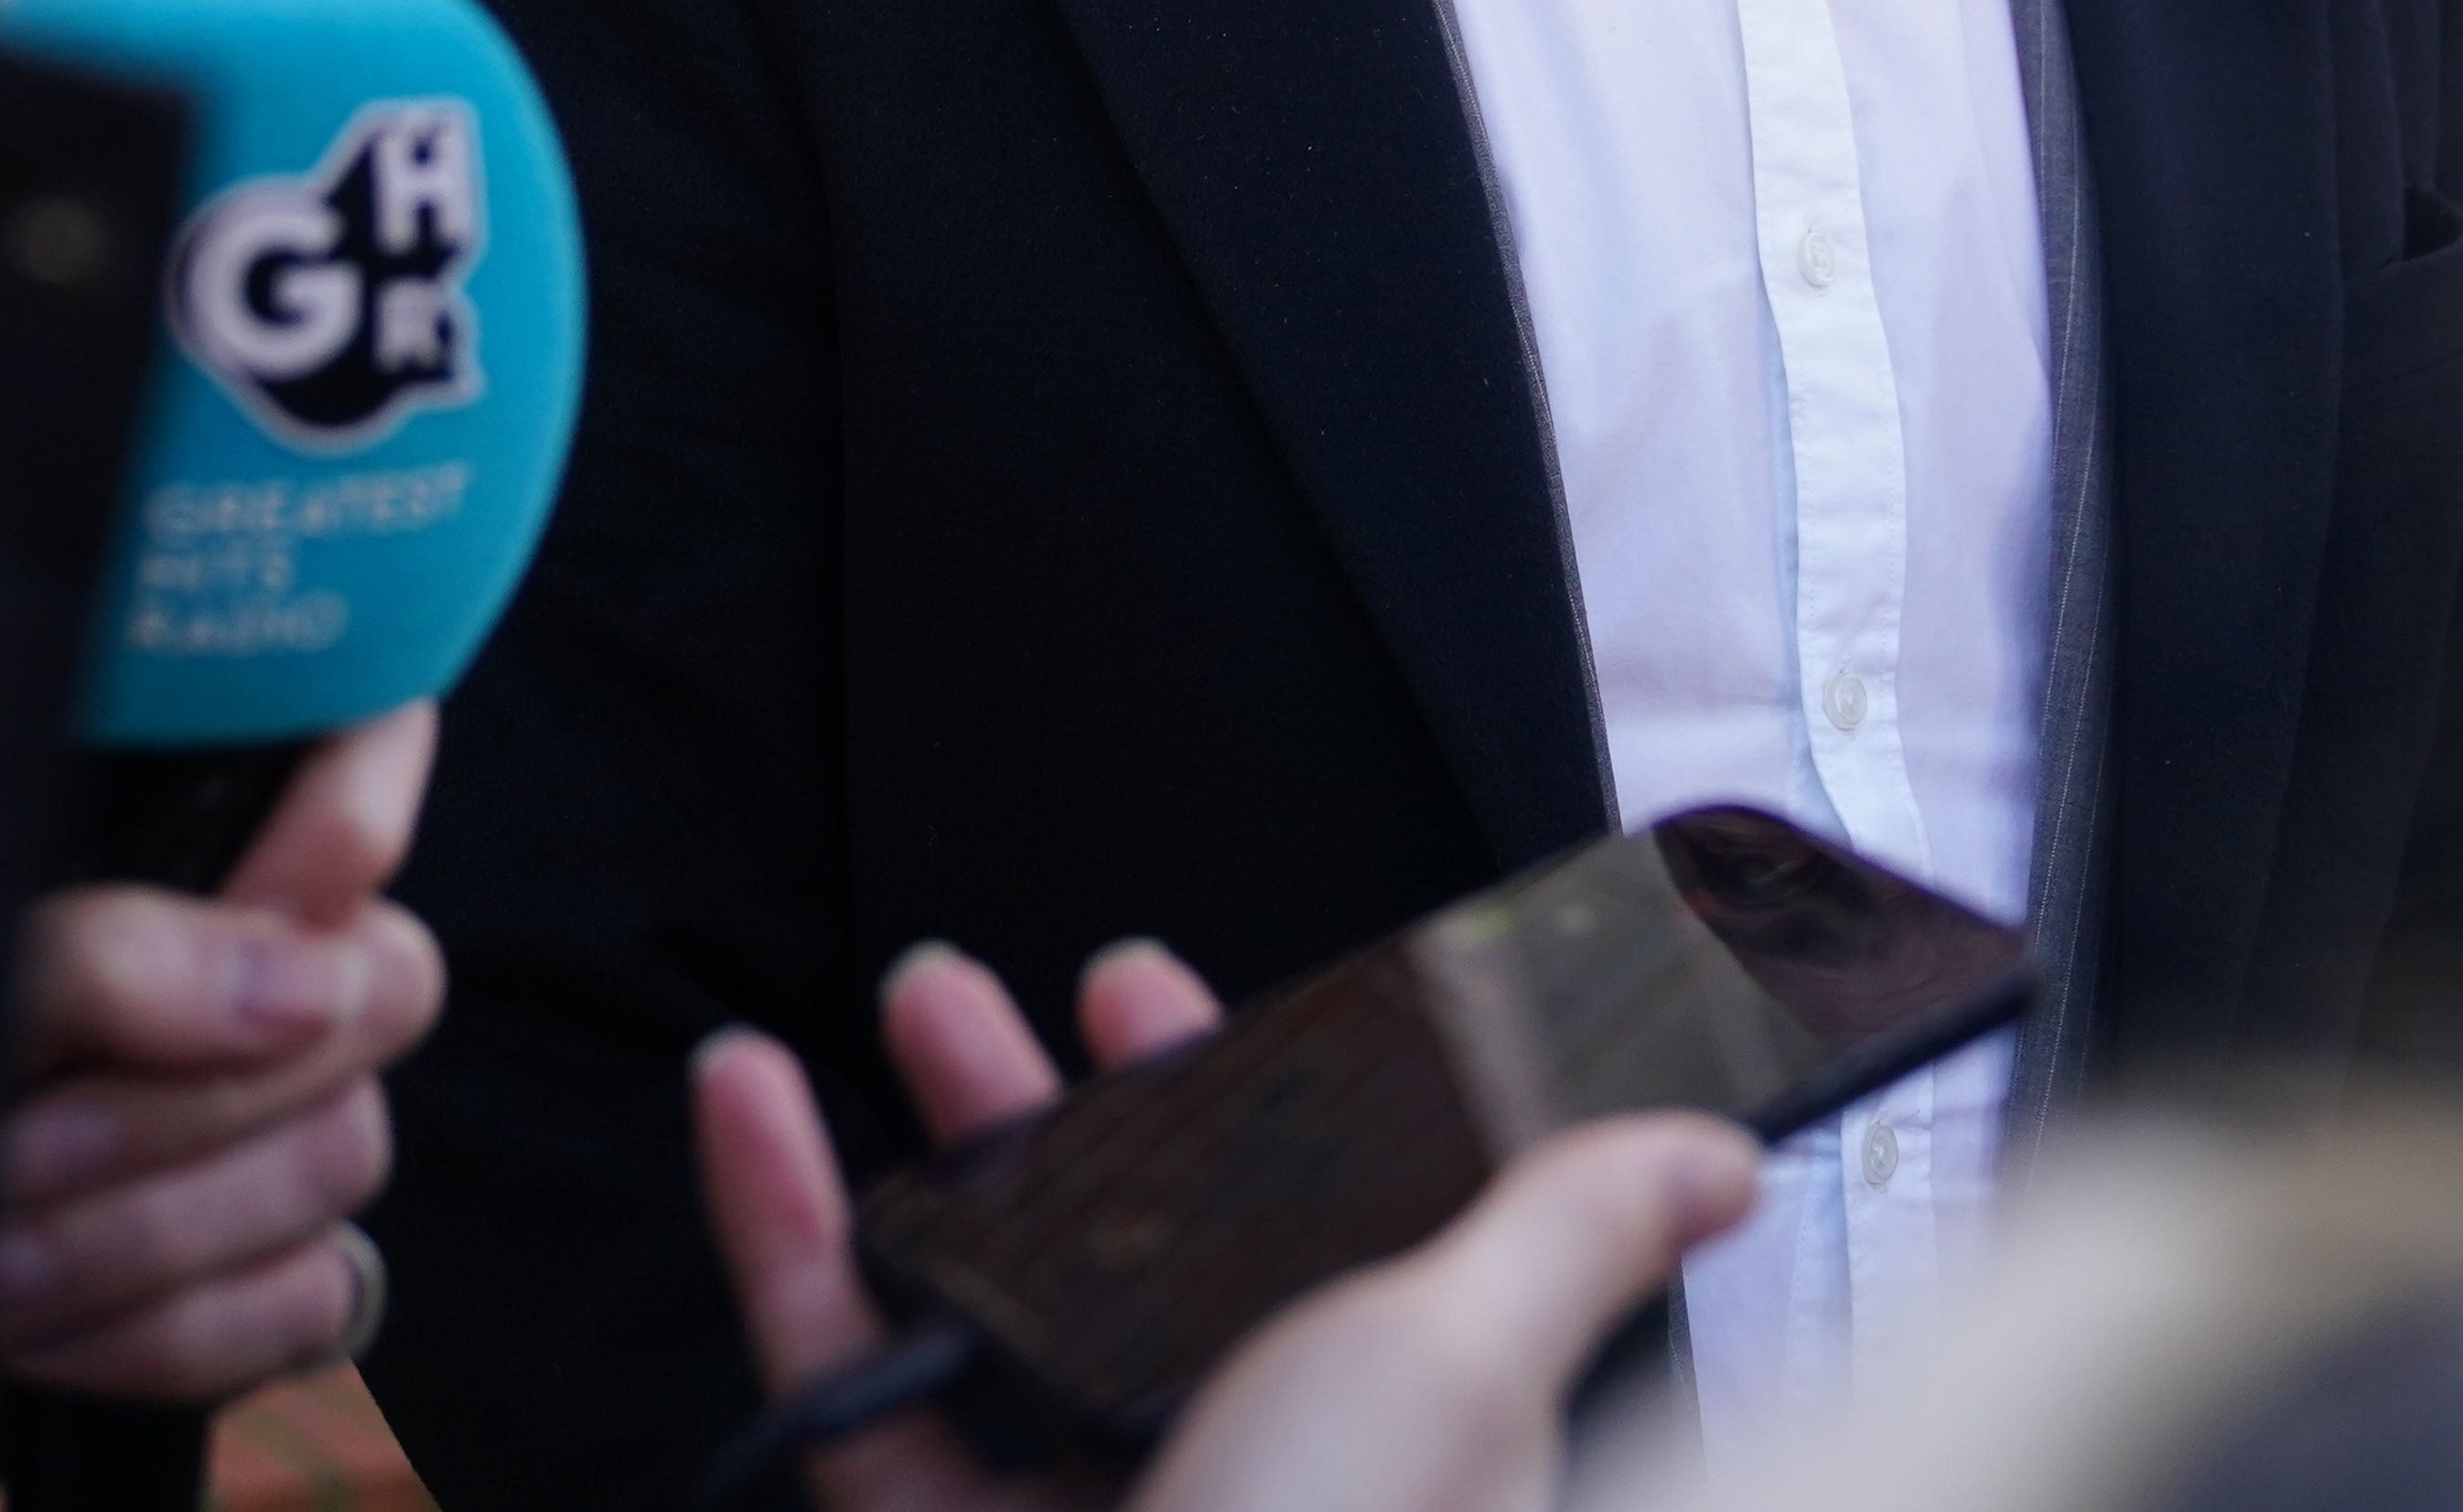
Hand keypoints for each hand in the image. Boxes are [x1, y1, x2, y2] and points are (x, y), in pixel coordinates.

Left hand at [0, 704, 447, 1399]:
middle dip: (198, 1094)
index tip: (262, 896)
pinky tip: (42, 1334)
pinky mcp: (254, 1274)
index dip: (350, 806)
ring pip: (345, 1149)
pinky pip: (316, 1297)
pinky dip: (173, 1330)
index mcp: (163, 831)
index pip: (362, 737)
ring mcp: (259, 1123)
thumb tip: (294, 991)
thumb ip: (105, 958)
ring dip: (154, 1232)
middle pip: (382, 981)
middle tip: (18, 1150)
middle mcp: (237, 959)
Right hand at [693, 938, 1758, 1511]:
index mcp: (1403, 1436)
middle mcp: (1250, 1485)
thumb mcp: (1460, 1361)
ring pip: (993, 1312)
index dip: (1266, 1106)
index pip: (1343, 1240)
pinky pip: (843, 1387)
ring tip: (906, 1006)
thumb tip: (1712, 1161)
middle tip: (1018, 998)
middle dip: (1077, 1102)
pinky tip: (750, 1111)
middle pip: (1145, 1261)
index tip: (1186, 998)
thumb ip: (1563, 1234)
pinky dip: (785, 1235)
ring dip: (933, 1143)